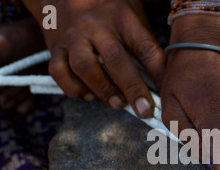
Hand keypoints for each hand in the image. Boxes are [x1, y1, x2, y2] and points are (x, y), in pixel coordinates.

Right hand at [22, 0, 165, 116]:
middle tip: (144, 110)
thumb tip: (158, 80)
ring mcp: (72, 36)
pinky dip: (74, 89)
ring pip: (83, 66)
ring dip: (103, 90)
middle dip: (132, 88)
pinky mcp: (54, 47)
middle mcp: (95, 25)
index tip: (165, 94)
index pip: (143, 46)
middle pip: (114, 58)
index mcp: (121, 16)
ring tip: (118, 104)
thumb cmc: (106, 6)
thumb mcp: (130, 12)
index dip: (158, 73)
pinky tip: (89, 95)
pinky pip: (59, 72)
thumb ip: (142, 41)